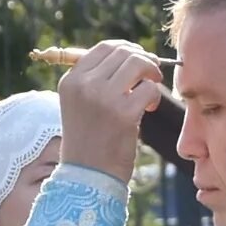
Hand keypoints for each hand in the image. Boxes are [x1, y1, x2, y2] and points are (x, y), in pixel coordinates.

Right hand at [56, 40, 165, 186]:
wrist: (88, 177)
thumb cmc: (89, 141)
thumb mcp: (80, 105)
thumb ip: (96, 80)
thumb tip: (129, 54)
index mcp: (71, 80)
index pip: (104, 47)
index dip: (128, 49)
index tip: (139, 61)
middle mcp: (84, 85)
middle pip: (124, 52)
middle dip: (144, 60)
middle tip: (151, 76)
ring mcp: (103, 97)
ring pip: (139, 64)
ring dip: (151, 75)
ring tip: (149, 93)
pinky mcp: (123, 113)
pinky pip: (150, 89)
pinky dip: (155, 97)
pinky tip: (148, 109)